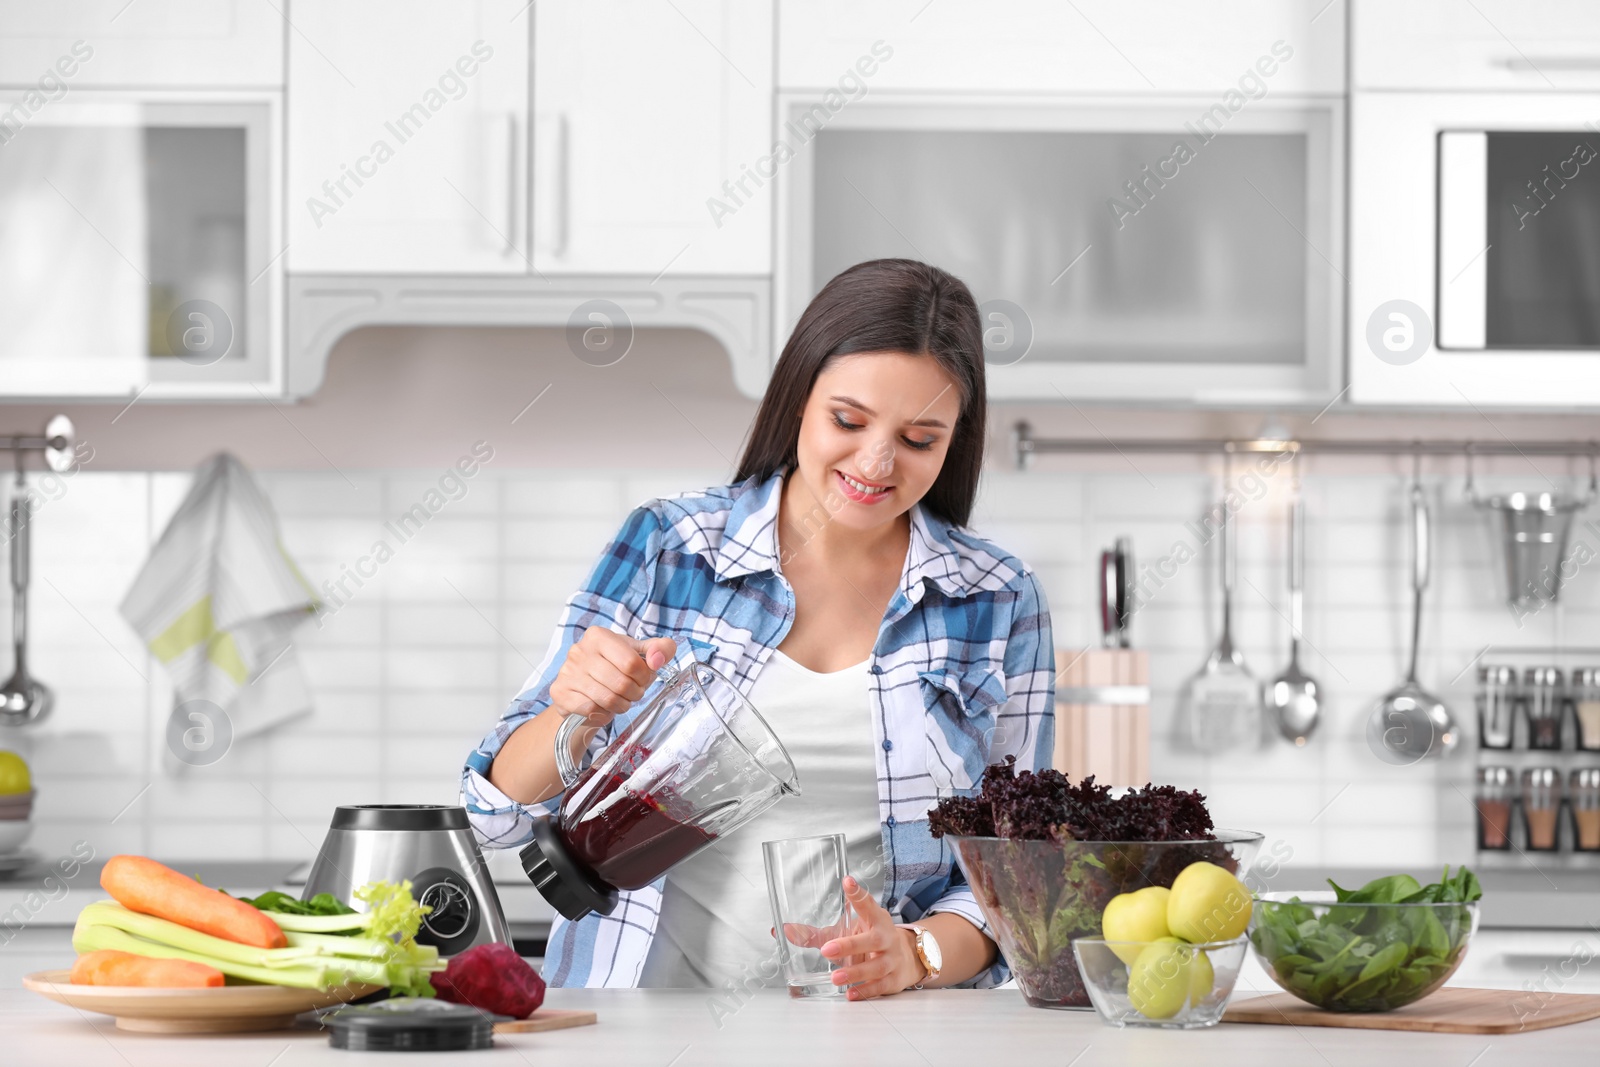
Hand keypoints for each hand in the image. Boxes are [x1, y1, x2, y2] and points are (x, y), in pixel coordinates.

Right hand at [549, 628, 675, 731]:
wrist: (581, 688)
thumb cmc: (613, 667)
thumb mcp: (638, 653)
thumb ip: (659, 649)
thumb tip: (658, 659)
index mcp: (599, 636)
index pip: (631, 662)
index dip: (644, 677)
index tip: (643, 680)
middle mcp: (579, 650)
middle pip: (620, 683)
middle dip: (634, 693)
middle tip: (633, 693)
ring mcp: (567, 671)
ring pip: (607, 699)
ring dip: (621, 705)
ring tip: (621, 701)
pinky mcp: (560, 692)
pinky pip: (591, 709)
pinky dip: (603, 713)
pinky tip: (604, 708)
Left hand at [810, 876, 922, 1000]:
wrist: (907, 957)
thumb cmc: (871, 940)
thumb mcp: (849, 931)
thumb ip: (817, 934)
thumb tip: (782, 931)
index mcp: (875, 919)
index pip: (867, 904)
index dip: (857, 894)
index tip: (847, 882)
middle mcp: (885, 937)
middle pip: (871, 940)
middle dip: (849, 945)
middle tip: (827, 950)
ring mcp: (892, 959)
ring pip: (876, 967)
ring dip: (855, 973)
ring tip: (835, 977)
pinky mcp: (894, 979)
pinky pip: (880, 986)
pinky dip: (866, 991)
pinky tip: (851, 994)